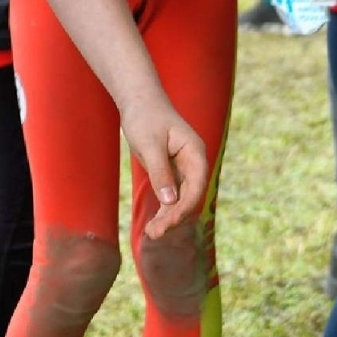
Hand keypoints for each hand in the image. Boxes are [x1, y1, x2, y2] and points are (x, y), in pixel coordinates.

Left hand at [120, 94, 206, 239]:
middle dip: (174, 216)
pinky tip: (153, 225)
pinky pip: (172, 196)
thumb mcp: (149, 144)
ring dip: (168, 217)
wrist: (140, 102)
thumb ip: (160, 172)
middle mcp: (193, 163)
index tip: (168, 222)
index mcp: (195, 152)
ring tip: (150, 234)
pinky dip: (163, 209)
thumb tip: (170, 202)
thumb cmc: (146, 118)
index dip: (184, 207)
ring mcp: (184, 169)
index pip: (196, 186)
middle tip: (154, 233)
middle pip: (190, 196)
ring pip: (181, 199)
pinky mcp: (172, 173)